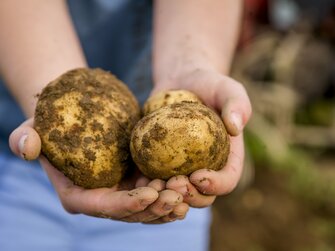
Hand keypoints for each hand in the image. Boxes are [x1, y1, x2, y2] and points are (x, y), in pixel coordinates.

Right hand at [9, 119, 188, 223]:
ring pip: (148, 205)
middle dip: (155, 207)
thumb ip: (25, 138)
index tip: (150, 192)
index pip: (104, 207)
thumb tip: (27, 147)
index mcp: (79, 196)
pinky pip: (157, 190)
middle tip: (177, 194)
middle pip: (131, 212)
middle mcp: (102, 200)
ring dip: (169, 201)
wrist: (75, 118)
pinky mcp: (135, 180)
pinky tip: (187, 183)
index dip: (127, 204)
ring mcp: (121, 191)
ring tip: (187, 189)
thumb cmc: (52, 124)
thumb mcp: (32, 127)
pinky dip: (172, 189)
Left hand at [152, 68, 251, 207]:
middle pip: (203, 195)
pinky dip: (149, 185)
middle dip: (189, 196)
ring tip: (155, 185)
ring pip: (177, 194)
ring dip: (167, 196)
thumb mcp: (228, 89)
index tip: (197, 176)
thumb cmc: (209, 85)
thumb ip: (237, 104)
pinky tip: (140, 179)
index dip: (216, 185)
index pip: (227, 180)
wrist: (182, 82)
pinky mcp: (162, 162)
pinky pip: (155, 179)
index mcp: (227, 157)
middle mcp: (207, 167)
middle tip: (173, 183)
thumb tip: (235, 127)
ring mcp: (183, 167)